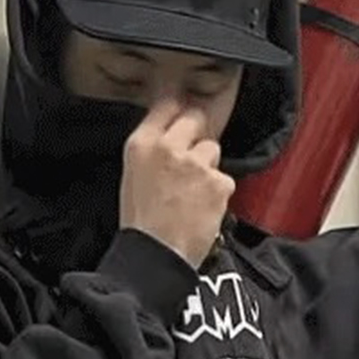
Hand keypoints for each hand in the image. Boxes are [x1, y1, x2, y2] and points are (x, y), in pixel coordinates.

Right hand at [120, 101, 233, 268]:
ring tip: (193, 193)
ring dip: (208, 167)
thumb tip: (173, 134)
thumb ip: (153, 150)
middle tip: (193, 156)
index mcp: (141, 145)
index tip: (184, 112)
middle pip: (195, 117)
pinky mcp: (218, 182)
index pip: (166, 104)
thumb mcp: (133, 176)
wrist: (156, 254)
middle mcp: (169, 147)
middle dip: (198, 132)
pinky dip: (218, 194)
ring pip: (213, 149)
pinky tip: (202, 208)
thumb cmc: (142, 223)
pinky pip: (225, 179)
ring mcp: (196, 163)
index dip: (178, 108)